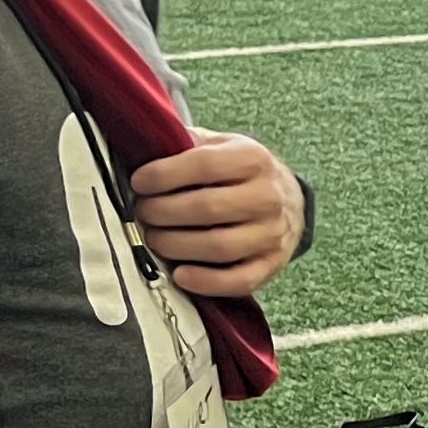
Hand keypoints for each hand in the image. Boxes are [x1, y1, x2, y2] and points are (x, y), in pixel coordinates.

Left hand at [129, 135, 304, 296]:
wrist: (288, 202)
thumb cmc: (241, 174)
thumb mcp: (221, 147)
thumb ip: (188, 145)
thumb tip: (146, 148)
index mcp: (253, 159)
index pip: (203, 165)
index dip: (163, 175)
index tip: (139, 182)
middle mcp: (268, 196)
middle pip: (206, 208)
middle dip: (163, 212)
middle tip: (144, 213)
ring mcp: (272, 234)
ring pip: (219, 246)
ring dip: (176, 246)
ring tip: (156, 239)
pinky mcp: (271, 265)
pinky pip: (238, 280)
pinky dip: (206, 281)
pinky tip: (181, 274)